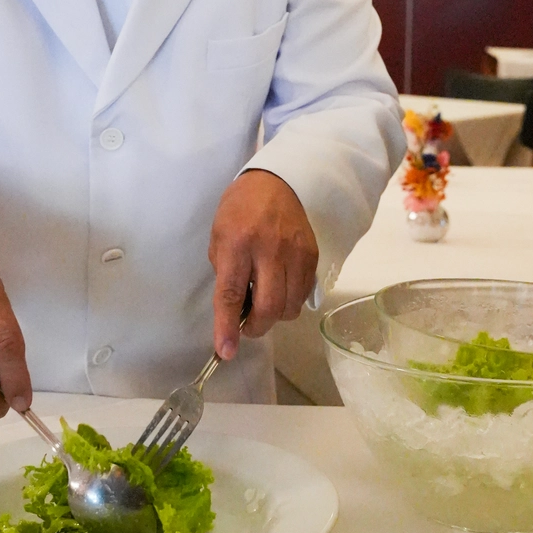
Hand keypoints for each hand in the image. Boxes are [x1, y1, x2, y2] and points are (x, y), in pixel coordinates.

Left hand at [208, 170, 317, 359]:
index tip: (226, 351)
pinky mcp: (313, 256)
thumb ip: (225, 273)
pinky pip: (303, 294)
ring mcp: (296, 253)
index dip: (227, 327)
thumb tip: (233, 311)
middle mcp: (270, 250)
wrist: (277, 181)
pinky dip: (290, 301)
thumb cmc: (239, 209)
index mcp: (238, 243)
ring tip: (264, 301)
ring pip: (290, 306)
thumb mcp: (219, 236)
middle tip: (246, 325)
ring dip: (274, 316)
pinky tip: (280, 288)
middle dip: (255, 327)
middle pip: (268, 307)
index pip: (231, 294)